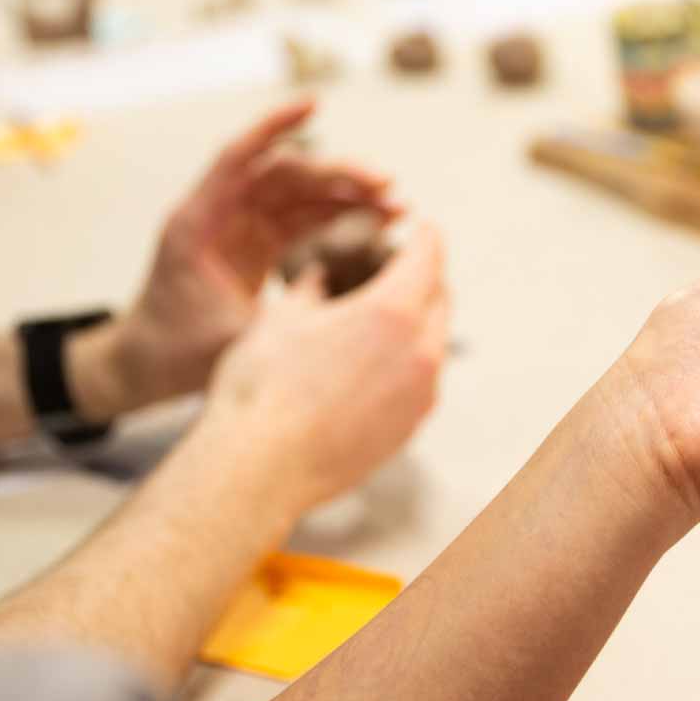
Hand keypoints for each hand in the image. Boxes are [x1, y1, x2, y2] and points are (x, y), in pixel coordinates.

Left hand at [90, 101, 398, 419]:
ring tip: (394, 204)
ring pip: (300, 193)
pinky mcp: (256, 244)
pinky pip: (302, 217)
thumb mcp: (230, 339)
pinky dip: (337, 214)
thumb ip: (281, 320)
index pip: (238, 158)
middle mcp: (219, 215)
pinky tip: (375, 220)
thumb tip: (343, 308)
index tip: (314, 104)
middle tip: (387, 185)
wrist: (145, 368)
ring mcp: (240, 227)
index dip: (273, 126)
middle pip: (284, 174)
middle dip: (338, 173)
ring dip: (346, 194)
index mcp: (198, 224)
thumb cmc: (173, 354)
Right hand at [198, 224, 448, 511]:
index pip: (428, 258)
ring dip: (420, 321)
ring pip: (436, 342)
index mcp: (391, 313)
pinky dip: (410, 359)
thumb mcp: (281, 319)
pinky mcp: (411, 426)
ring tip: (386, 315)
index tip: (423, 228)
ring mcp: (421, 394)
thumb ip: (312, 288)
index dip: (426, 237)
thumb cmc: (261, 390)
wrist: (258, 472)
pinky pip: (424, 379)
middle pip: (440, 299)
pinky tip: (378, 361)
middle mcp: (420, 352)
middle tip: (401, 268)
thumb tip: (320, 276)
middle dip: (425, 278)